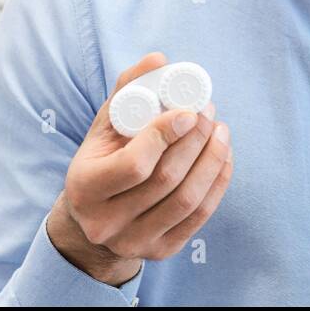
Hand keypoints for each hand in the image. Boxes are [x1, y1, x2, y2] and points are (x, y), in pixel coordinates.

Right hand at [46, 52, 233, 285]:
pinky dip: (218, 182)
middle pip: (166, 180)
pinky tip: (223, 156)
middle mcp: (106, 223)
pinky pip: (200, 216)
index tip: (189, 110)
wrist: (94, 219)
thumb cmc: (103, 160)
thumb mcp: (105, 125)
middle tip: (208, 112)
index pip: (134, 165)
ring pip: (188, 200)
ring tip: (220, 129)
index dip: (167, 135)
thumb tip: (160, 59)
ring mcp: (135, 242)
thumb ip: (129, 89)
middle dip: (196, 140)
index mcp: (85, 188)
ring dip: (213, 159)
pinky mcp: (161, 251)